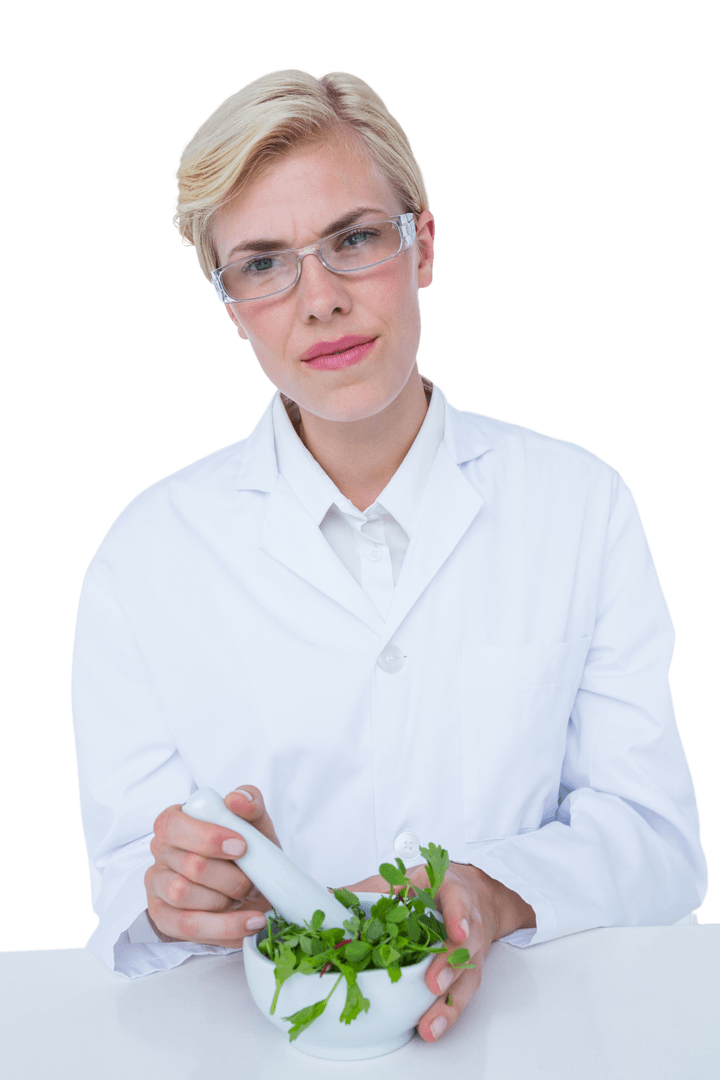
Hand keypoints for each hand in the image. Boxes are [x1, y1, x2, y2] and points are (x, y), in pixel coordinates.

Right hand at [145, 785, 281, 946]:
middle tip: (252, 880)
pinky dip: (225, 927)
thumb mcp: (255, 822)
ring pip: (183, 894)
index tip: (241, 846)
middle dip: (230, 876)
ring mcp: (158, 885)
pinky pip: (187, 926)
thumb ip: (250, 802)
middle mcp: (161, 851)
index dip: (208, 838)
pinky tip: (249, 922)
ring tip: (245, 897)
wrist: (254, 885)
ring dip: (224, 900)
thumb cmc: (247, 849)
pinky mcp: (163, 917)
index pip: (174, 825)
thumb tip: (236, 800)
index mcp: (175, 821)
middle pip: (189, 865)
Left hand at [342, 861, 535, 1042]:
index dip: (459, 916)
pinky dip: (446, 1013)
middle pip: (466, 944)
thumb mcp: (401, 879)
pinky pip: (461, 995)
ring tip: (429, 1024)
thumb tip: (327, 897)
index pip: (459, 899)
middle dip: (450, 965)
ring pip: (467, 976)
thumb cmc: (430, 888)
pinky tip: (430, 1028)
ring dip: (448, 1003)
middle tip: (433, 984)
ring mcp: (470, 951)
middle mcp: (467, 922)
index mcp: (449, 891)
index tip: (457, 933)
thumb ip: (369, 889)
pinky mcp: (467, 973)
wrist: (466, 895)